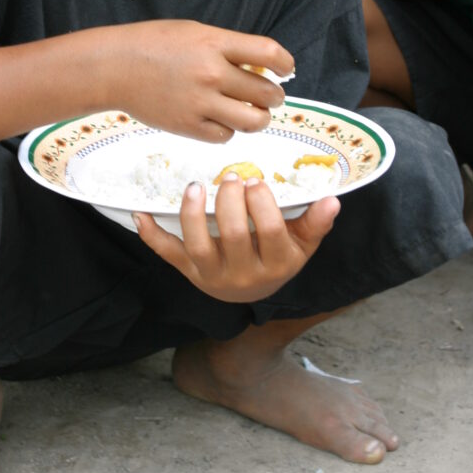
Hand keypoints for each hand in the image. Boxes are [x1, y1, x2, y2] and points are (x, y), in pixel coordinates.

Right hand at [112, 20, 294, 143]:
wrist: (115, 67)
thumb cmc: (154, 44)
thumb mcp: (196, 32)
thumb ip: (228, 48)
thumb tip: (262, 67)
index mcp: (215, 43)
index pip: (269, 53)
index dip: (286, 64)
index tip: (286, 69)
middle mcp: (211, 73)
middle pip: (266, 93)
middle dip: (274, 96)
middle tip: (268, 96)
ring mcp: (200, 102)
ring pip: (253, 121)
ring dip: (259, 118)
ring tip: (252, 112)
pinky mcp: (188, 127)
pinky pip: (226, 136)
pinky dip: (229, 130)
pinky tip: (221, 119)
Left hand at [133, 174, 338, 302]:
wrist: (250, 294)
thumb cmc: (277, 257)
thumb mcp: (302, 245)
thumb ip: (316, 222)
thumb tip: (332, 199)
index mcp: (277, 265)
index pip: (270, 232)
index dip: (261, 203)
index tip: (256, 181)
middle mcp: (244, 275)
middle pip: (234, 235)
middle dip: (230, 202)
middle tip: (230, 178)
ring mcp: (212, 275)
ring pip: (197, 245)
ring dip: (192, 213)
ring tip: (195, 186)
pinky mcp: (188, 272)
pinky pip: (167, 254)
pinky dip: (151, 235)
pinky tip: (141, 213)